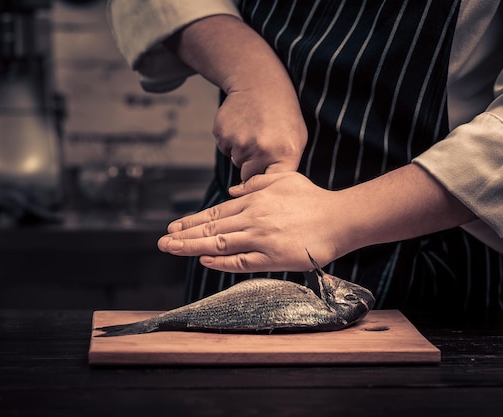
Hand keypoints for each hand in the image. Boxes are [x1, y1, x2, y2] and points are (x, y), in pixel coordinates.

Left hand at [157, 172, 344, 272]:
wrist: (340, 219)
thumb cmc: (313, 199)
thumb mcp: (283, 180)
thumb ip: (256, 183)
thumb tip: (233, 190)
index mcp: (254, 200)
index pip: (215, 213)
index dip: (192, 221)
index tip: (173, 228)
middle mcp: (253, 218)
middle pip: (212, 228)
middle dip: (184, 235)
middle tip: (162, 242)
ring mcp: (262, 238)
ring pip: (220, 243)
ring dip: (193, 247)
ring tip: (173, 250)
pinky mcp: (273, 257)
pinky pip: (242, 261)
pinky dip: (222, 261)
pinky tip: (205, 260)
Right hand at [214, 80, 306, 181]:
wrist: (259, 83)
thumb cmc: (282, 115)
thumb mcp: (296, 139)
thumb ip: (285, 166)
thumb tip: (269, 192)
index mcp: (284, 154)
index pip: (270, 185)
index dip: (265, 186)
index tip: (263, 182)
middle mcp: (261, 150)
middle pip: (249, 177)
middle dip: (253, 167)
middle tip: (261, 145)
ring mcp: (239, 142)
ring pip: (236, 161)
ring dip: (242, 152)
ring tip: (253, 130)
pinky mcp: (222, 134)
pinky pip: (225, 148)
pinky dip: (231, 140)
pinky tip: (241, 125)